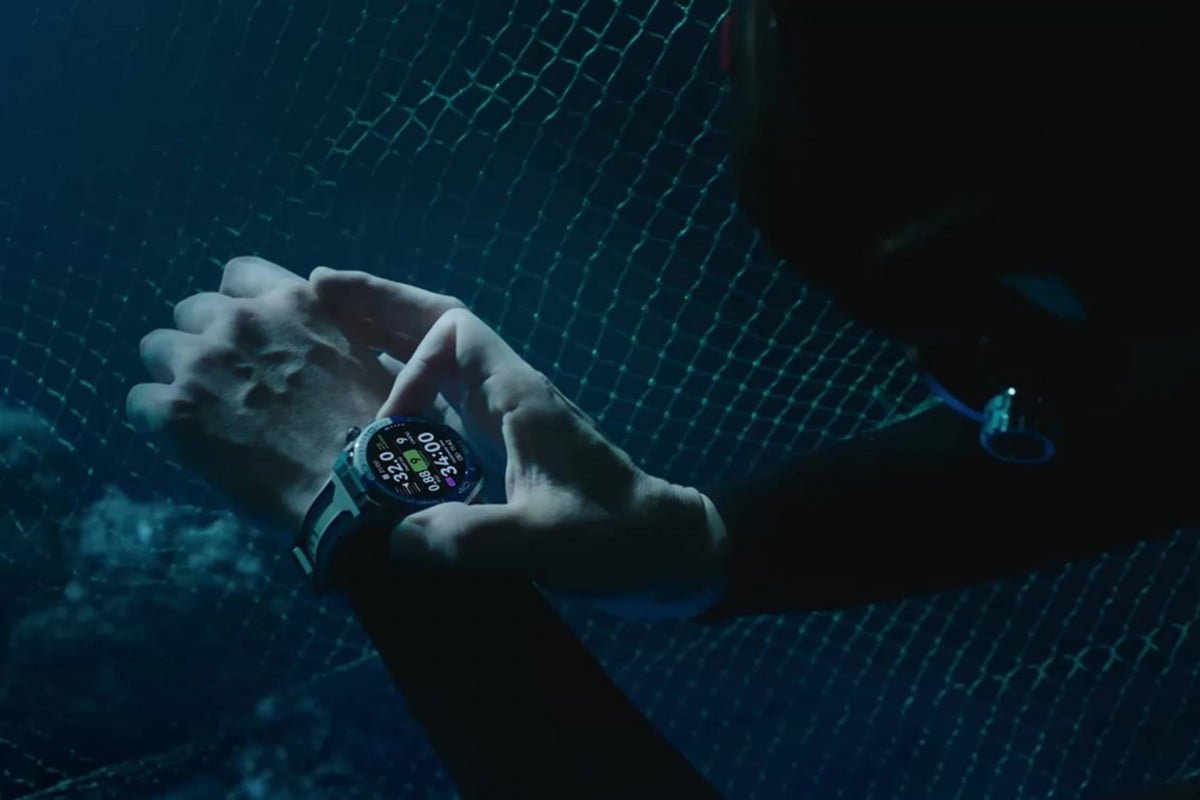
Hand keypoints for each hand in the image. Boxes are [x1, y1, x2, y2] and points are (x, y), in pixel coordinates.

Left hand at [125, 257, 395, 533]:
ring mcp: (206, 362)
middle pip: (192, 310)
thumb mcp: (362, 357)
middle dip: (206, 341)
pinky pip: (139, 401)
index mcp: (295, 301)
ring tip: (202, 411)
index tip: (247, 337)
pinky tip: (186, 441)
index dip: (237, 306)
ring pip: (157, 347)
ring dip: (176, 374)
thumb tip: (306, 341)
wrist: (352, 488)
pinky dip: (156, 419)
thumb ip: (325, 333)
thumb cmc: (372, 431)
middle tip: (226, 383)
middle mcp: (245, 320)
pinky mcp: (176, 409)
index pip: (238, 274)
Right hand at [309, 267, 726, 601]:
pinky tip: (374, 408)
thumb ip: (470, 537)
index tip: (391, 431)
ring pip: (440, 358)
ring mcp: (509, 416)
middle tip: (316, 288)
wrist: (663, 551)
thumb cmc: (614, 539)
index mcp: (520, 395)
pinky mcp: (508, 444)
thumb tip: (391, 536)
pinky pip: (445, 398)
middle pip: (440, 325)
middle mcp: (511, 393)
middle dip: (381, 305)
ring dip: (388, 339)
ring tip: (329, 329)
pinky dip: (406, 388)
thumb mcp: (543, 542)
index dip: (409, 366)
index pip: (454, 334)